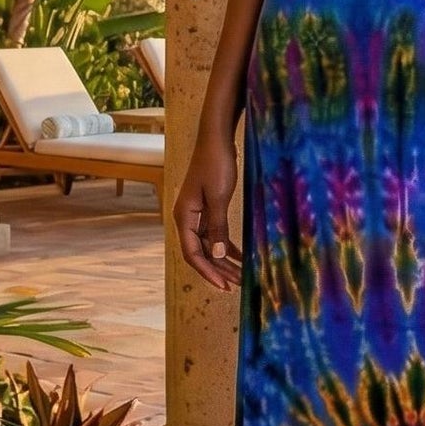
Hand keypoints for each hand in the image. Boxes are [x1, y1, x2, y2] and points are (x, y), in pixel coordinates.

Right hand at [174, 126, 242, 291]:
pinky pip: (214, 234)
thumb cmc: (216, 164)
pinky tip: (239, 256)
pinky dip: (226, 246)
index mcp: (184, 217)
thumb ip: (218, 227)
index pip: (192, 254)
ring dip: (224, 260)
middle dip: (218, 270)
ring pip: (209, 245)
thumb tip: (218, 255)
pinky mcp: (207, 208)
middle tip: (237, 285)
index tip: (225, 286)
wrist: (216, 139)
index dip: (208, 272)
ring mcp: (196, 214)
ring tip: (240, 275)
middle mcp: (187, 218)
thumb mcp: (219, 197)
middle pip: (200, 253)